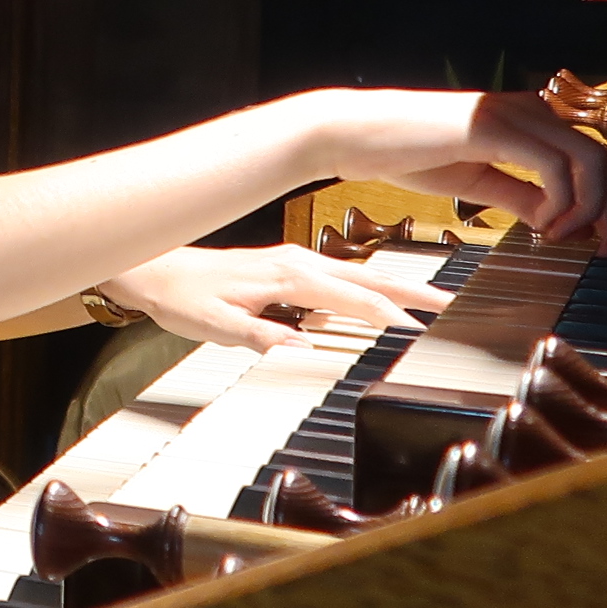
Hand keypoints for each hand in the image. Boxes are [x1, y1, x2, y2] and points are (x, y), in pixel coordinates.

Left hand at [96, 244, 455, 353]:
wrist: (156, 271)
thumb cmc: (183, 296)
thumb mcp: (216, 325)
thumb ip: (261, 336)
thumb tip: (303, 347)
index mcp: (287, 276)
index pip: (352, 297)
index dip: (388, 315)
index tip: (421, 330)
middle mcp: (296, 262)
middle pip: (366, 278)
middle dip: (410, 292)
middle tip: (449, 305)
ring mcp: (294, 261)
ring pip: (356, 274)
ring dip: (394, 285)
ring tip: (429, 300)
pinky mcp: (288, 265)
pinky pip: (338, 275)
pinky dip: (367, 284)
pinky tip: (379, 296)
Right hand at [286, 89, 606, 253]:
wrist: (353, 135)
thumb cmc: (407, 153)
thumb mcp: (478, 182)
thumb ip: (522, 197)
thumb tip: (559, 224)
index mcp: (529, 119)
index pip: (596, 159)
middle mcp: (531, 109)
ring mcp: (514, 114)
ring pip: (593, 161)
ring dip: (593, 211)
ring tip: (565, 240)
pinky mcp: (493, 127)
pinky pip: (555, 167)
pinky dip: (561, 204)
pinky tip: (541, 226)